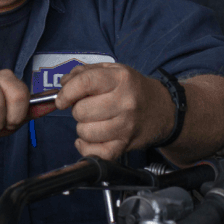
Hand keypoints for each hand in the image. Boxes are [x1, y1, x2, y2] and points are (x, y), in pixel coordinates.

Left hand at [55, 63, 173, 160]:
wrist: (162, 110)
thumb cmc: (133, 89)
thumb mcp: (113, 70)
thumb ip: (85, 72)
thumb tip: (63, 84)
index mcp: (120, 79)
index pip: (84, 83)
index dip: (66, 93)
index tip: (61, 99)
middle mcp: (125, 102)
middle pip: (81, 110)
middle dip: (78, 110)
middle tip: (89, 108)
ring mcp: (126, 126)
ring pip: (84, 132)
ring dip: (83, 128)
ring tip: (94, 121)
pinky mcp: (125, 145)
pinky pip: (95, 152)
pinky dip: (87, 148)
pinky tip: (91, 139)